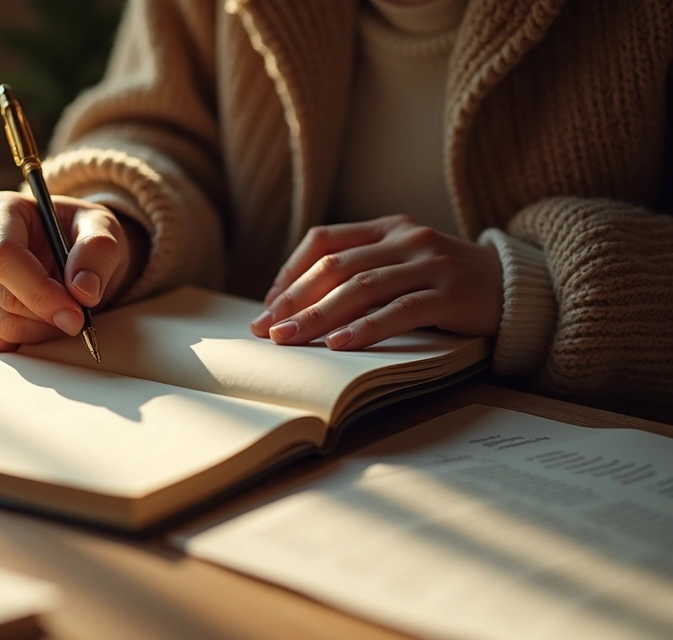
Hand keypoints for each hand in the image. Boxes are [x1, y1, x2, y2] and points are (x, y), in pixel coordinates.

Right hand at [0, 191, 140, 352]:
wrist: (66, 252)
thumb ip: (98, 250)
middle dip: (48, 316)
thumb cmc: (79, 235)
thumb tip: (83, 290)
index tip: (75, 313)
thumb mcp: (101, 228)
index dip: (39, 291)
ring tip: (60, 312)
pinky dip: (23, 342)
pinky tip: (41, 322)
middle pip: (2, 297)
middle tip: (79, 315)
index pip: (2, 256)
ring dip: (40, 331)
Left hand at [250, 215, 502, 348]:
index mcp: (388, 227)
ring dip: (318, 316)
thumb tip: (299, 309)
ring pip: (361, 287)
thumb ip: (363, 274)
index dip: (290, 273)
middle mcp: (407, 238)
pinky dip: (366, 328)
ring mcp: (431, 263)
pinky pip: (400, 311)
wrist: (522, 289)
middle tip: (265, 330)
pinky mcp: (452, 293)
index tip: (267, 306)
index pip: (324, 240)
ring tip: (288, 339)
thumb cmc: (450, 286)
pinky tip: (339, 344)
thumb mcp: (405, 267)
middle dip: (294, 300)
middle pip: (335, 266)